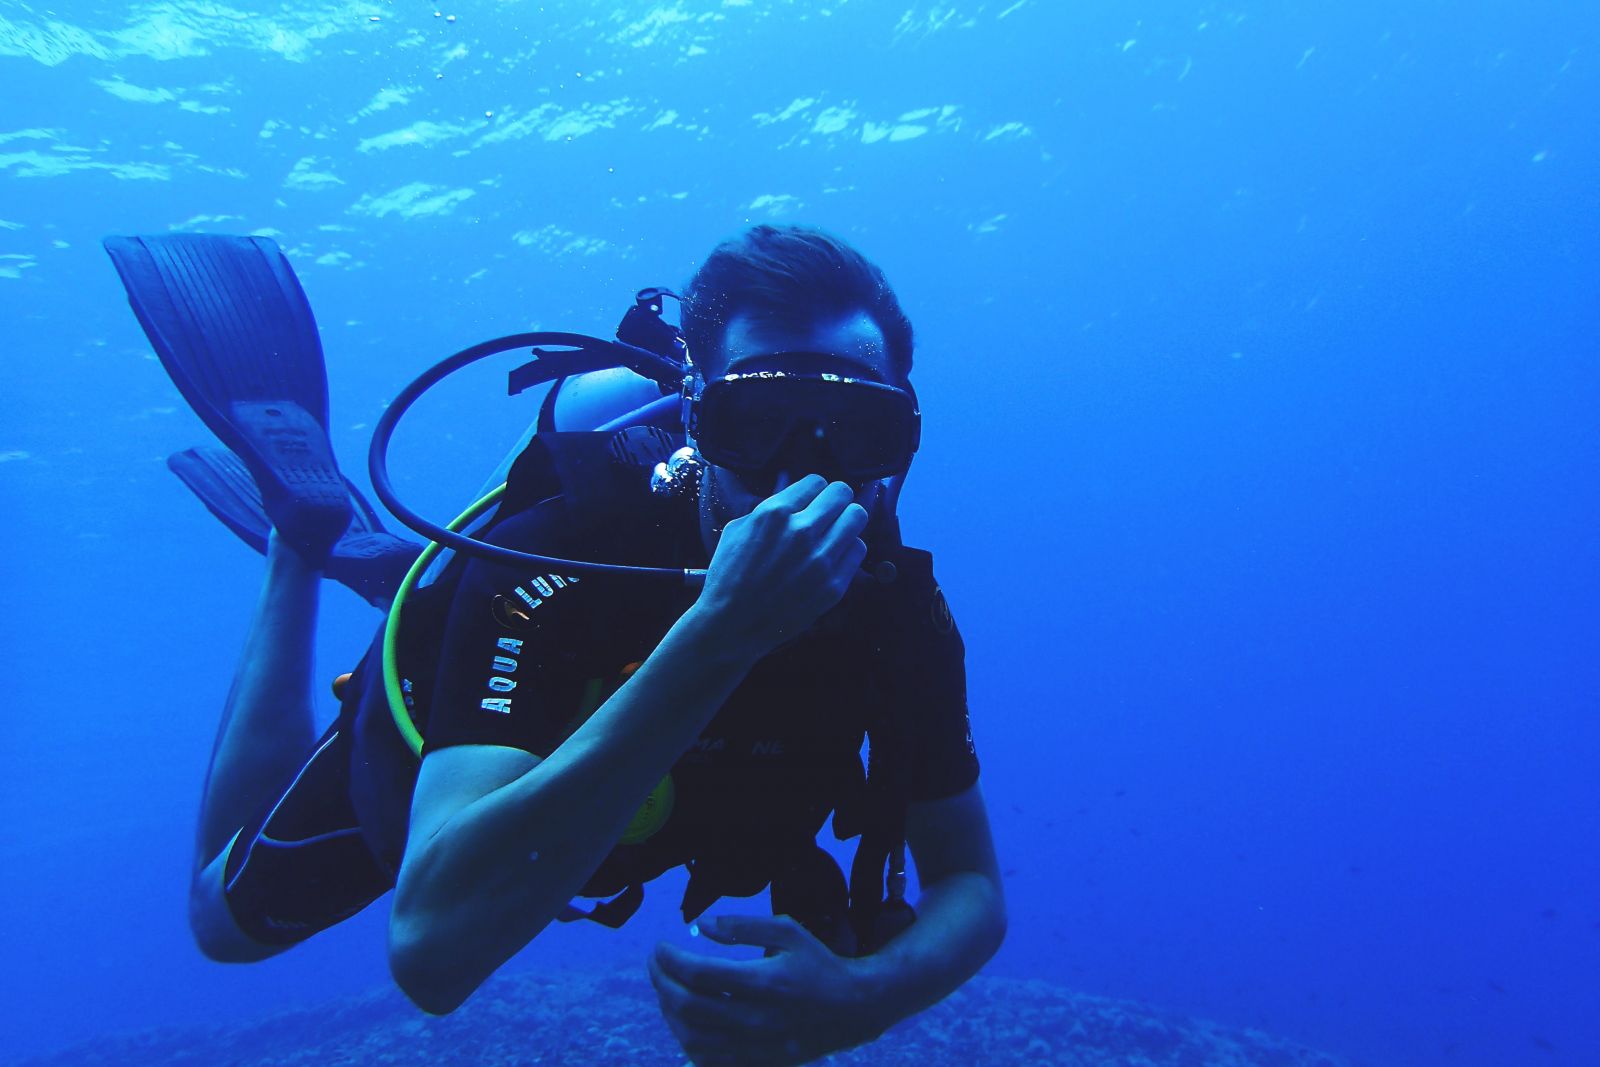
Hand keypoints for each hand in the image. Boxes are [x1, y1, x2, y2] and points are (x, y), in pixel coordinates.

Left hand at [648, 914, 882, 1066]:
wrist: (855, 1008)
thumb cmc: (819, 964)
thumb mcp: (788, 931)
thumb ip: (743, 925)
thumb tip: (700, 924)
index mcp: (763, 982)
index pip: (698, 974)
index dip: (670, 959)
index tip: (660, 947)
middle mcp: (756, 1018)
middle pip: (688, 1006)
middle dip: (661, 982)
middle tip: (656, 965)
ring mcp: (756, 1046)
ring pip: (692, 1037)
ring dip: (670, 1013)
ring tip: (667, 991)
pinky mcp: (758, 1063)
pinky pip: (708, 1061)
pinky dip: (688, 1041)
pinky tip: (685, 1021)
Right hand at [695, 475, 868, 656]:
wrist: (732, 625)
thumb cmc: (729, 576)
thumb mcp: (737, 530)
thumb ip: (768, 509)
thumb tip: (793, 497)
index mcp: (774, 514)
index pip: (816, 481)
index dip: (813, 490)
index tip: (810, 500)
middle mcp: (802, 532)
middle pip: (843, 493)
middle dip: (835, 499)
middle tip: (828, 512)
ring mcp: (821, 560)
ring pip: (857, 518)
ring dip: (846, 521)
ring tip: (834, 532)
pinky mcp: (834, 586)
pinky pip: (858, 550)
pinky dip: (848, 549)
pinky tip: (833, 556)